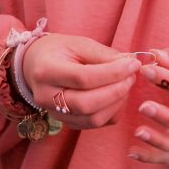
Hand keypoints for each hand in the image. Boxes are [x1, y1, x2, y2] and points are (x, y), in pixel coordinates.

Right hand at [23, 32, 140, 129]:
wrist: (36, 65)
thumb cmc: (60, 51)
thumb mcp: (79, 44)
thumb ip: (103, 54)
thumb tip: (130, 62)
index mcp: (46, 71)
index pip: (83, 78)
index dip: (112, 72)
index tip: (133, 63)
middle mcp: (46, 97)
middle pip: (87, 104)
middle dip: (116, 90)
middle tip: (132, 75)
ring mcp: (55, 114)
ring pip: (92, 119)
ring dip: (117, 102)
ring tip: (126, 83)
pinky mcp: (67, 122)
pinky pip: (95, 124)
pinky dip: (112, 111)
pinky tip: (118, 95)